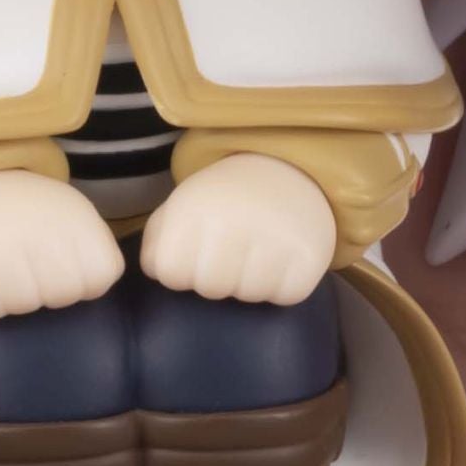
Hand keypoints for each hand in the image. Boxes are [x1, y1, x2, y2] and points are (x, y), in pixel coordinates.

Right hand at [0, 157, 127, 316]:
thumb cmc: (30, 211)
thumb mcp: (77, 214)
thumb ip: (97, 248)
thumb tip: (99, 285)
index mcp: (76, 218)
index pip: (102, 277)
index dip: (85, 277)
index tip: (66, 259)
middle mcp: (41, 233)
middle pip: (64, 297)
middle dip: (50, 288)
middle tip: (30, 261)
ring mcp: (2, 253)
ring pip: (25, 307)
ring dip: (16, 294)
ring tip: (5, 264)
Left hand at [138, 148, 338, 304]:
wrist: (285, 170)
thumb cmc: (222, 201)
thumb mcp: (179, 209)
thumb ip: (155, 243)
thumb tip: (158, 273)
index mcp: (193, 209)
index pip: (170, 274)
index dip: (181, 271)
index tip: (196, 253)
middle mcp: (233, 222)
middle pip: (210, 288)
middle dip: (217, 279)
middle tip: (230, 255)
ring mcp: (274, 238)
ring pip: (249, 295)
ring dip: (250, 283)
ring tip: (256, 256)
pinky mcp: (310, 255)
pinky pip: (286, 295)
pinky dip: (283, 286)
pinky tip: (281, 262)